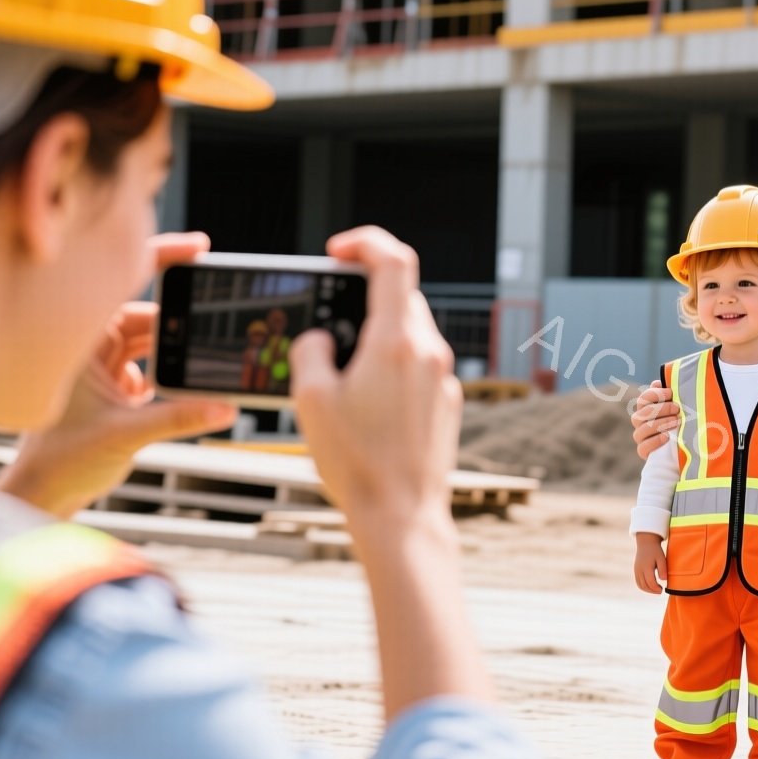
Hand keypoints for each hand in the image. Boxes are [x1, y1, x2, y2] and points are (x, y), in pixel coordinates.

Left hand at [0, 233, 239, 517]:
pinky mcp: (115, 386)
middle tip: (218, 331)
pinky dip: (168, 380)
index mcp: (80, 340)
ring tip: (199, 374)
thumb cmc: (60, 460)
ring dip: (176, 360)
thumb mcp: (124, 435)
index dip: (163, 258)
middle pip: (150, 317)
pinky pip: (153, 368)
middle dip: (182, 327)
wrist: (45, 494)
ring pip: (154, 345)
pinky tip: (170, 399)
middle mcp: (90, 345)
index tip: (200, 249)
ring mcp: (103, 365)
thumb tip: (225, 407)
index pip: (123, 284)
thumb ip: (178, 418)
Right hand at [289, 227, 461, 544]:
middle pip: (401, 296)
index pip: (394, 261)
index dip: (365, 242)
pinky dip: (392, 364)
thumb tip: (321, 337)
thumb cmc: (357, 463)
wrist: (401, 516)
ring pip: (411, 332)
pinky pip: (419, 365)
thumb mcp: (310, 400)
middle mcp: (429, 353)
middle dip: (363, 297)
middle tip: (329, 319)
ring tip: (342, 369)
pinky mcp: (447, 403)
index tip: (339, 251)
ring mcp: (443, 379)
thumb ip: (310, 351)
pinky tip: (366, 399)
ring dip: (377, 333)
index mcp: (396, 343)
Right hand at [630, 381, 678, 459]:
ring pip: (643, 428)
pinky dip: (655, 441)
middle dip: (661, 409)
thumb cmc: (681, 421)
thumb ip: (669, 395)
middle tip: (677, 408)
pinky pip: (643, 447)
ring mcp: (641, 437)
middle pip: (643, 413)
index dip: (655, 394)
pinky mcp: (644, 452)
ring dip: (660, 423)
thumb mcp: (677, 407)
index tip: (670, 393)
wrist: (685, 446)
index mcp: (646, 409)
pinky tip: (667, 436)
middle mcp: (640, 422)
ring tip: (676, 421)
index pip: (643, 399)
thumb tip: (660, 381)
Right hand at [634, 533, 666, 593]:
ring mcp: (636, 571)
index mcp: (646, 567)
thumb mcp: (661, 558)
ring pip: (640, 585)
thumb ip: (663, 569)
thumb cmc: (655, 551)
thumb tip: (663, 580)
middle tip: (660, 591)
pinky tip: (650, 586)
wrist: (646, 543)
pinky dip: (644, 587)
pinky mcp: (636, 571)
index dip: (656, 588)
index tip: (662, 589)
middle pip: (645, 586)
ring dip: (648, 590)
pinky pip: (638, 582)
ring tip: (656, 589)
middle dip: (653, 591)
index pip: (650, 583)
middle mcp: (639, 570)